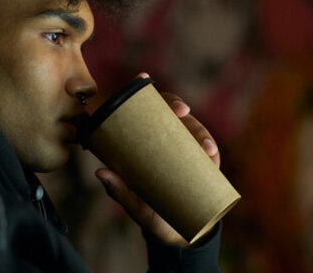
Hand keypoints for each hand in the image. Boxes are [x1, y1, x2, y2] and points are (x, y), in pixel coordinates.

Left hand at [94, 73, 220, 246]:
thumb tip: (101, 171)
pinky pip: (209, 152)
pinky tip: (211, 155)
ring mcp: (187, 151)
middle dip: (177, 105)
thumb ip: (119, 191)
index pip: (147, 109)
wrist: (178, 234)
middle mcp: (169, 141)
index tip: (143, 78)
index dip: (145, 90)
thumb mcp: (134, 204)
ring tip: (201, 146)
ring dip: (200, 132)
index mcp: (149, 143)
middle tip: (180, 112)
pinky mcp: (204, 165)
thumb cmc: (152, 214)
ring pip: (195, 130)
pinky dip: (211, 151)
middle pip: (174, 113)